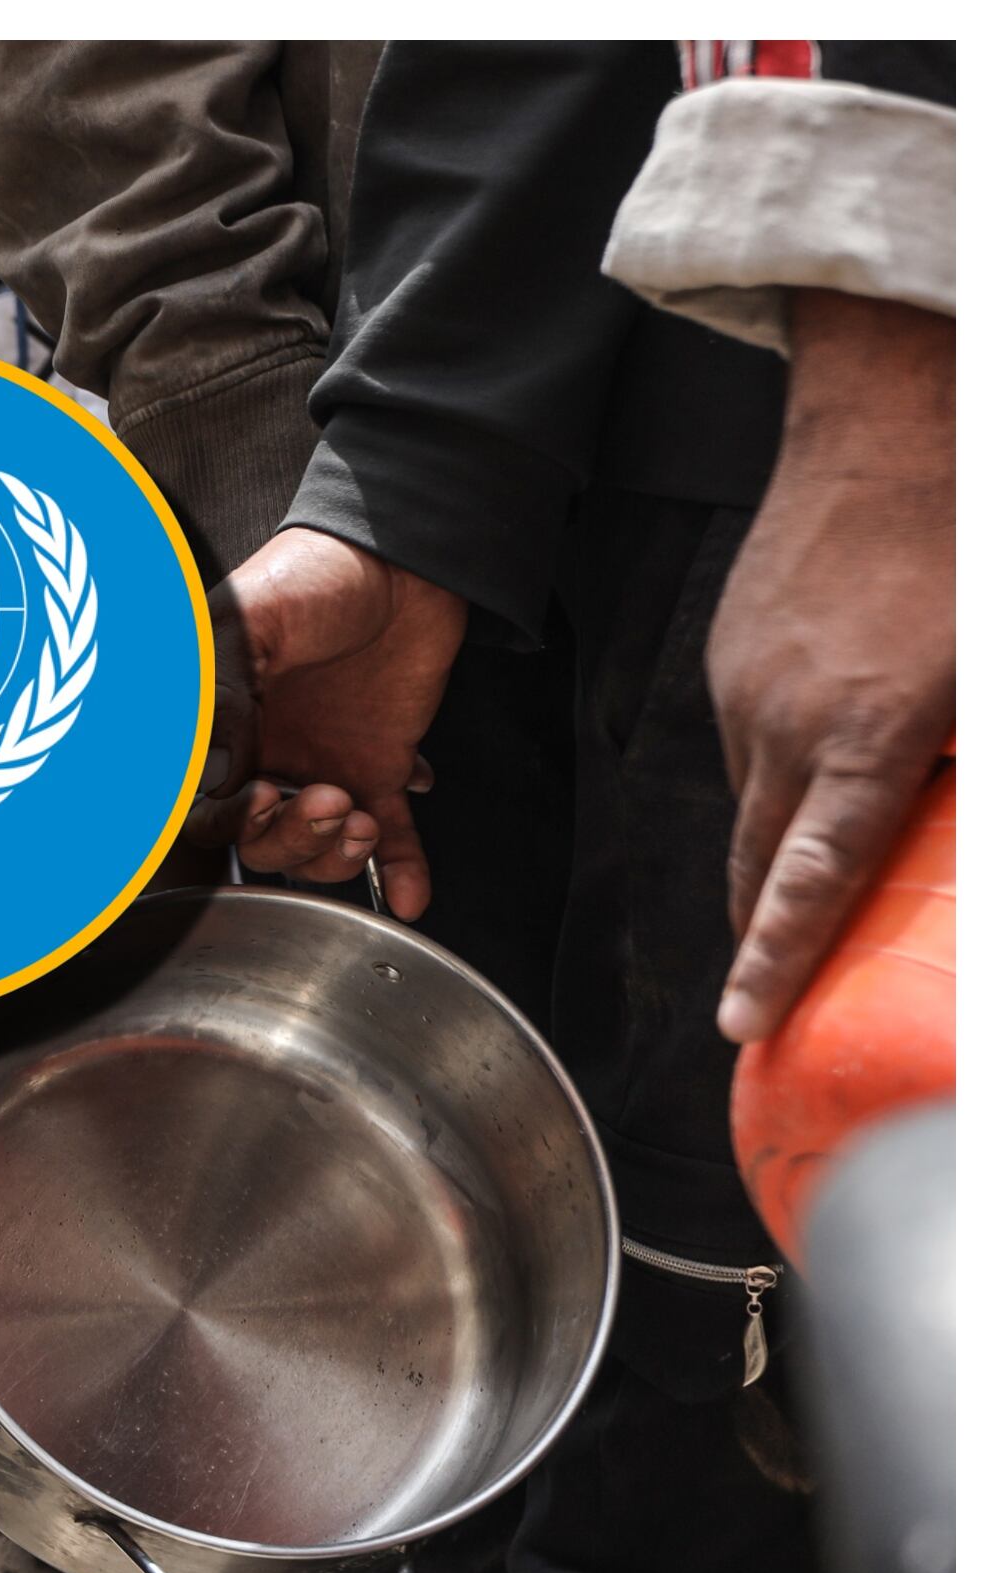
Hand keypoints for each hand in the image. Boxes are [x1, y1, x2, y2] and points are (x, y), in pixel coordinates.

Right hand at [201, 528, 466, 918]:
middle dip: (290, 839)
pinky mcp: (382, 766)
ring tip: (361, 822)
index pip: (203, 805)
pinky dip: (401, 873)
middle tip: (326, 802)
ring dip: (336, 858)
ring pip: (317, 849)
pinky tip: (413, 896)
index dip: (225, 819)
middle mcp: (267, 756)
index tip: (254, 797)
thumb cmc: (314, 572)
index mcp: (222, 726)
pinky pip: (391, 839)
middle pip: (258, 839)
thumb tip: (209, 771)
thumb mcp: (251, 621)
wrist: (406, 554)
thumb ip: (223, 692)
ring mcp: (323, 765)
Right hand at [706, 290, 955, 1042]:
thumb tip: (974, 838)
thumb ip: (979, 770)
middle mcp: (785, 723)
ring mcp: (745, 690)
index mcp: (865, 734)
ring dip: (783, 840)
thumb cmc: (963, 541)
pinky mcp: (728, 658)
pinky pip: (743, 745)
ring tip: (827, 848)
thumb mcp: (993, 679)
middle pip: (753, 862)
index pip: (807, 878)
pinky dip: (779, 771)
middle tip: (778, 988)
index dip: (772, 961)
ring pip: (752, 804)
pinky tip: (828, 745)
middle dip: (763, 932)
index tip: (741, 1025)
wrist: (888, 422)